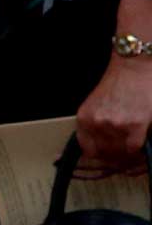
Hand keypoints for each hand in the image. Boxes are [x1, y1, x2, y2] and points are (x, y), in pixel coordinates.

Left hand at [76, 57, 151, 172]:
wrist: (135, 66)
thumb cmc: (119, 82)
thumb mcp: (97, 105)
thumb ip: (95, 127)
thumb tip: (100, 152)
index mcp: (84, 119)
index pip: (88, 151)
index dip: (101, 157)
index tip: (108, 158)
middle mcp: (97, 124)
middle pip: (106, 155)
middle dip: (116, 157)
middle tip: (125, 153)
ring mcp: (115, 126)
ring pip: (121, 154)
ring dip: (128, 154)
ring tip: (133, 145)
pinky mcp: (134, 126)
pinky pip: (134, 150)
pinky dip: (137, 150)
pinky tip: (140, 142)